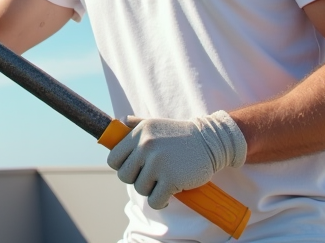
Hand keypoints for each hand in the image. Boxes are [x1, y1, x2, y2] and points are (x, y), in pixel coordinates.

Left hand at [106, 111, 246, 209]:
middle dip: (136, 180)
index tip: (134, 169)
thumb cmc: (180, 135)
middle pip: (124, 176)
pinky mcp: (171, 179)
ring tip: (163, 183)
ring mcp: (158, 163)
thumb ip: (134, 125)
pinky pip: (155, 201)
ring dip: (151, 190)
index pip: (113, 159)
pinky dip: (161, 202)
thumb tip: (117, 123)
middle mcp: (145, 146)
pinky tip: (168, 196)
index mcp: (139, 133)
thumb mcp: (154, 124)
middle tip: (151, 177)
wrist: (211, 141)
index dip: (121, 167)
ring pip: (140, 189)